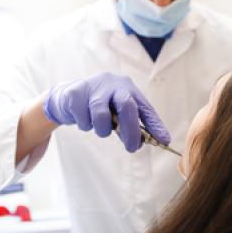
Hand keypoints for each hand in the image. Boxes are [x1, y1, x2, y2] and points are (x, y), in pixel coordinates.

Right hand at [43, 72, 170, 151]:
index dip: (155, 124)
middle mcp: (113, 84)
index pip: (144, 107)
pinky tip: (83, 119)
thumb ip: (128, 125)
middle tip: (132, 148)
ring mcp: (94, 87)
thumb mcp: (116, 112)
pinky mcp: (76, 94)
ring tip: (99, 128)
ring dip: (102, 130)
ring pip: (102, 116)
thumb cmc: (98, 106)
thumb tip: (142, 142)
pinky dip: (85, 126)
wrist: (67, 97)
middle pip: (127, 105)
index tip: (164, 140)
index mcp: (127, 88)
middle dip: (131, 130)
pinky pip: (84, 120)